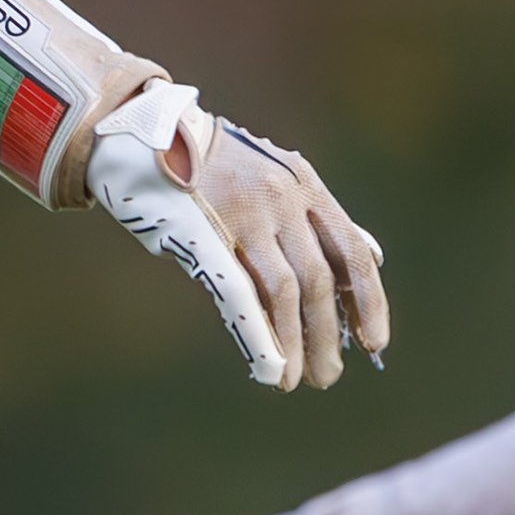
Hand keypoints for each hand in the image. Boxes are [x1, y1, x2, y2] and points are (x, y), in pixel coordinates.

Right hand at [83, 89, 389, 393]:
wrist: (141, 134)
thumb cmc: (211, 166)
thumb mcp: (275, 178)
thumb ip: (318, 219)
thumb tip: (371, 258)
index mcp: (305, 185)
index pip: (353, 250)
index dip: (368, 301)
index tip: (373, 342)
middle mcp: (282, 197)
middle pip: (318, 279)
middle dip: (327, 335)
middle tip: (327, 375)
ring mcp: (244, 213)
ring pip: (285, 292)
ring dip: (294, 344)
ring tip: (294, 380)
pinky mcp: (203, 233)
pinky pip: (239, 294)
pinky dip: (258, 337)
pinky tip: (268, 369)